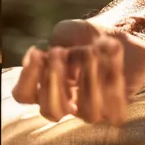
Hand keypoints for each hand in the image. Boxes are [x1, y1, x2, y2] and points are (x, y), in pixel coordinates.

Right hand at [12, 19, 144, 124]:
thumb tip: (44, 58)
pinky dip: (114, 82)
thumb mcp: (66, 31)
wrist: (121, 31)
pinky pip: (115, 112)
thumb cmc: (87, 35)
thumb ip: (54, 42)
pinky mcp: (118, 109)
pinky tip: (112, 56)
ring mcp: (92, 110)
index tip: (37, 52)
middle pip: (50, 111)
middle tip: (58, 53)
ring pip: (88, 114)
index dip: (27, 78)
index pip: (24, 95)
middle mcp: (67, 104)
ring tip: (90, 51)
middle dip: (53, 82)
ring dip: (89, 80)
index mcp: (46, 86)